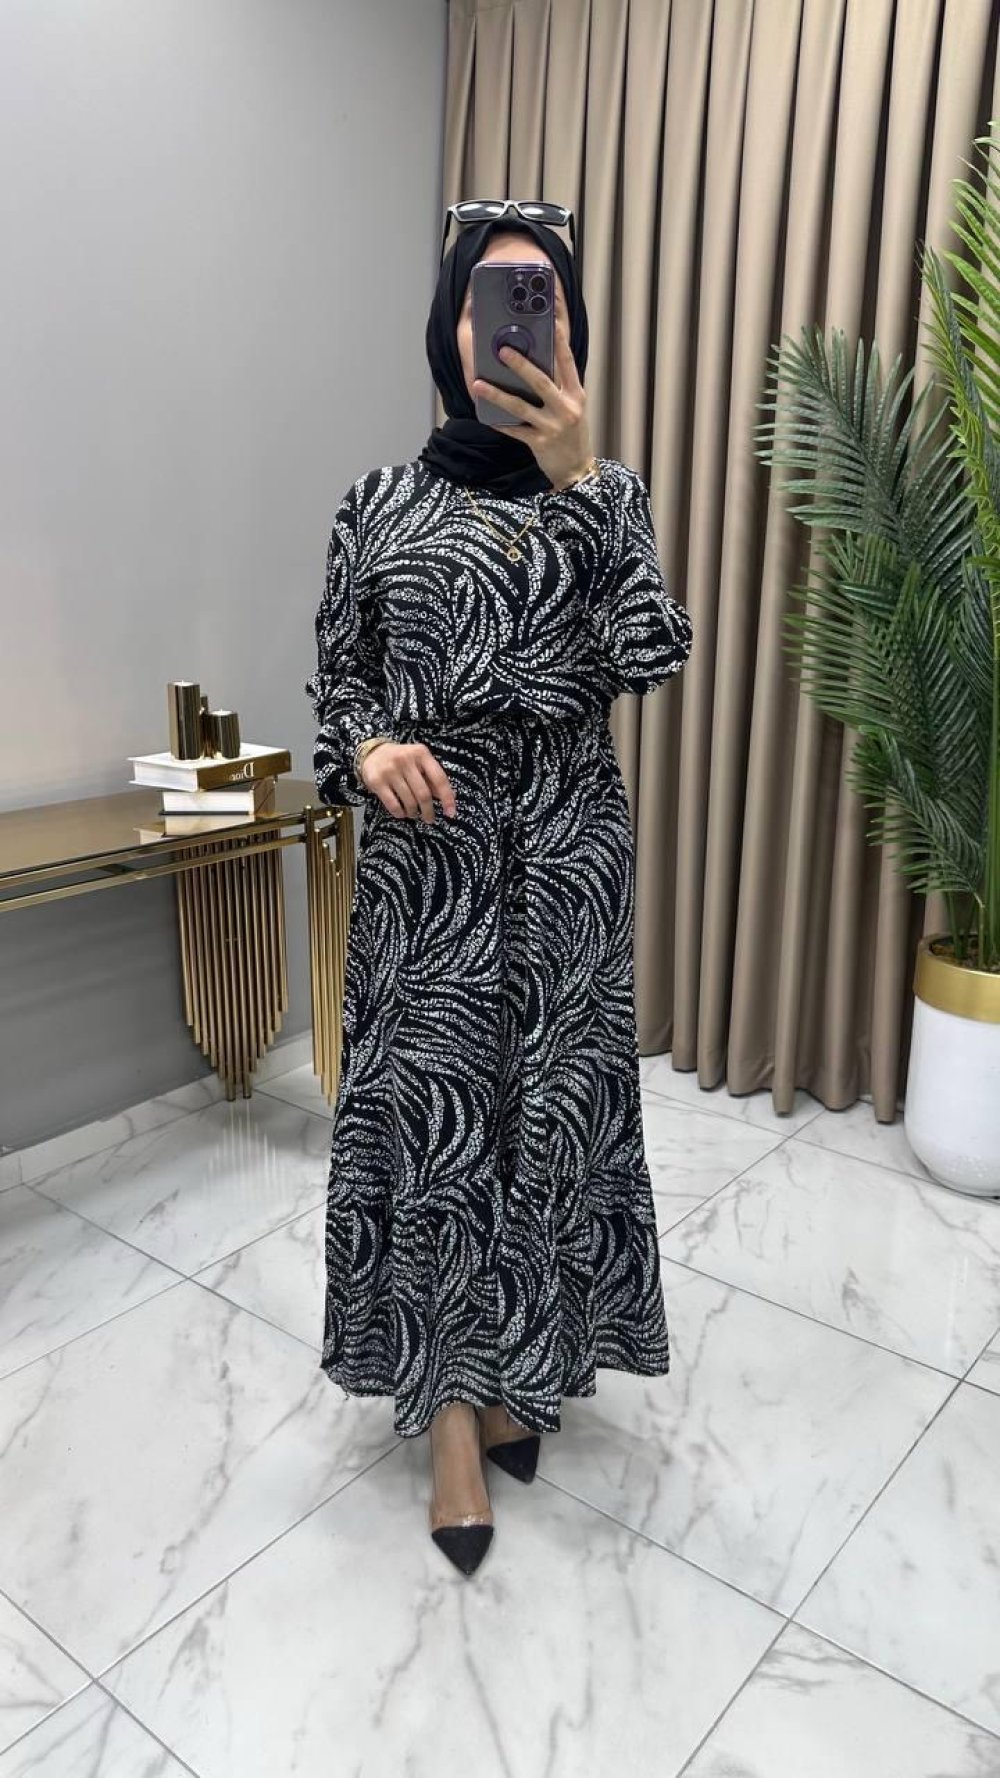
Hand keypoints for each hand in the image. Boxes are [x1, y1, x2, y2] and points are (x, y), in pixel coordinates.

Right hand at [359, 741, 456, 822]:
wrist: (372, 753)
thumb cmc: (402, 760)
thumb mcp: (419, 762)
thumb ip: (432, 778)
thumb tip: (447, 798)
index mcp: (421, 753)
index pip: (439, 779)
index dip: (447, 798)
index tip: (450, 813)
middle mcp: (406, 759)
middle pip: (423, 794)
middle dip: (428, 811)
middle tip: (429, 819)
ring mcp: (390, 770)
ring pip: (409, 801)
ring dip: (413, 813)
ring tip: (413, 813)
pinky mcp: (376, 781)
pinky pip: (393, 805)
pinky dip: (400, 813)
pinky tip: (402, 813)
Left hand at [471, 283, 593, 488]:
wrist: (577, 470)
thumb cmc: (573, 435)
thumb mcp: (573, 406)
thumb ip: (559, 386)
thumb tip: (535, 363)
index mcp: (576, 394)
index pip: (567, 361)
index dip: (559, 339)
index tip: (550, 318)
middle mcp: (566, 408)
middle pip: (541, 381)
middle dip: (521, 364)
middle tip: (502, 349)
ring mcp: (553, 426)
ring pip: (521, 406)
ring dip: (497, 394)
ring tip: (478, 384)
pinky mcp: (540, 443)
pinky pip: (515, 431)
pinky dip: (500, 423)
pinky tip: (485, 415)